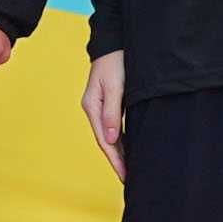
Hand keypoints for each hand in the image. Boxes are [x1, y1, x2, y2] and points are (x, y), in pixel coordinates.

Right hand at [81, 47, 125, 178]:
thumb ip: (113, 112)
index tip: (125, 175)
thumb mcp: (115, 86)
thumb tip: (110, 139)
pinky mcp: (109, 102)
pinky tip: (129, 148)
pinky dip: (122, 139)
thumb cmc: (115, 61)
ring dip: (120, 152)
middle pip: (106, 141)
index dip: (115, 159)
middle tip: (129, 180)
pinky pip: (115, 126)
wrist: (114, 41)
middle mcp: (94, 109)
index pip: (104, 140)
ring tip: (130, 169)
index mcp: (92, 106)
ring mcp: (101, 106)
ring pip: (111, 135)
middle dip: (117, 161)